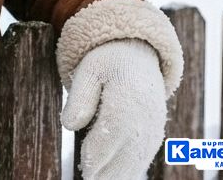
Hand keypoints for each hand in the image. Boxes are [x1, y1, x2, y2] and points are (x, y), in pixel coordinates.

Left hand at [61, 39, 166, 179]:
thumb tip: (69, 125)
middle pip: (123, 161)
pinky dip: (125, 172)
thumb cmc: (107, 62)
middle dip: (102, 174)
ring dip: (114, 175)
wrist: (138, 55)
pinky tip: (108, 175)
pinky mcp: (154, 138)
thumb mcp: (88, 69)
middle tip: (87, 178)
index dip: (92, 159)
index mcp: (126, 104)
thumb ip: (79, 97)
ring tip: (94, 177)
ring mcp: (152, 132)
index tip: (82, 169)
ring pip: (134, 166)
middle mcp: (144, 122)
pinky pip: (141, 162)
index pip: (107, 142)